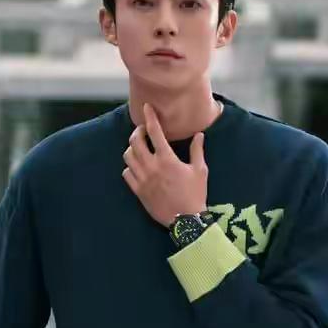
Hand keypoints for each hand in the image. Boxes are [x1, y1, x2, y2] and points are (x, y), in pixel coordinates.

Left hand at [121, 102, 207, 227]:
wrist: (185, 220)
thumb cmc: (195, 194)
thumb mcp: (200, 170)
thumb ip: (197, 150)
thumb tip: (199, 134)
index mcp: (167, 159)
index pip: (154, 132)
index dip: (149, 117)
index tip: (146, 107)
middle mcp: (151, 166)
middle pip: (135, 141)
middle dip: (137, 131)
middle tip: (143, 130)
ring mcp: (142, 179)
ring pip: (128, 156)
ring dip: (132, 148)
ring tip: (140, 147)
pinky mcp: (138, 191)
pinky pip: (127, 173)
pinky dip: (130, 166)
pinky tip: (137, 166)